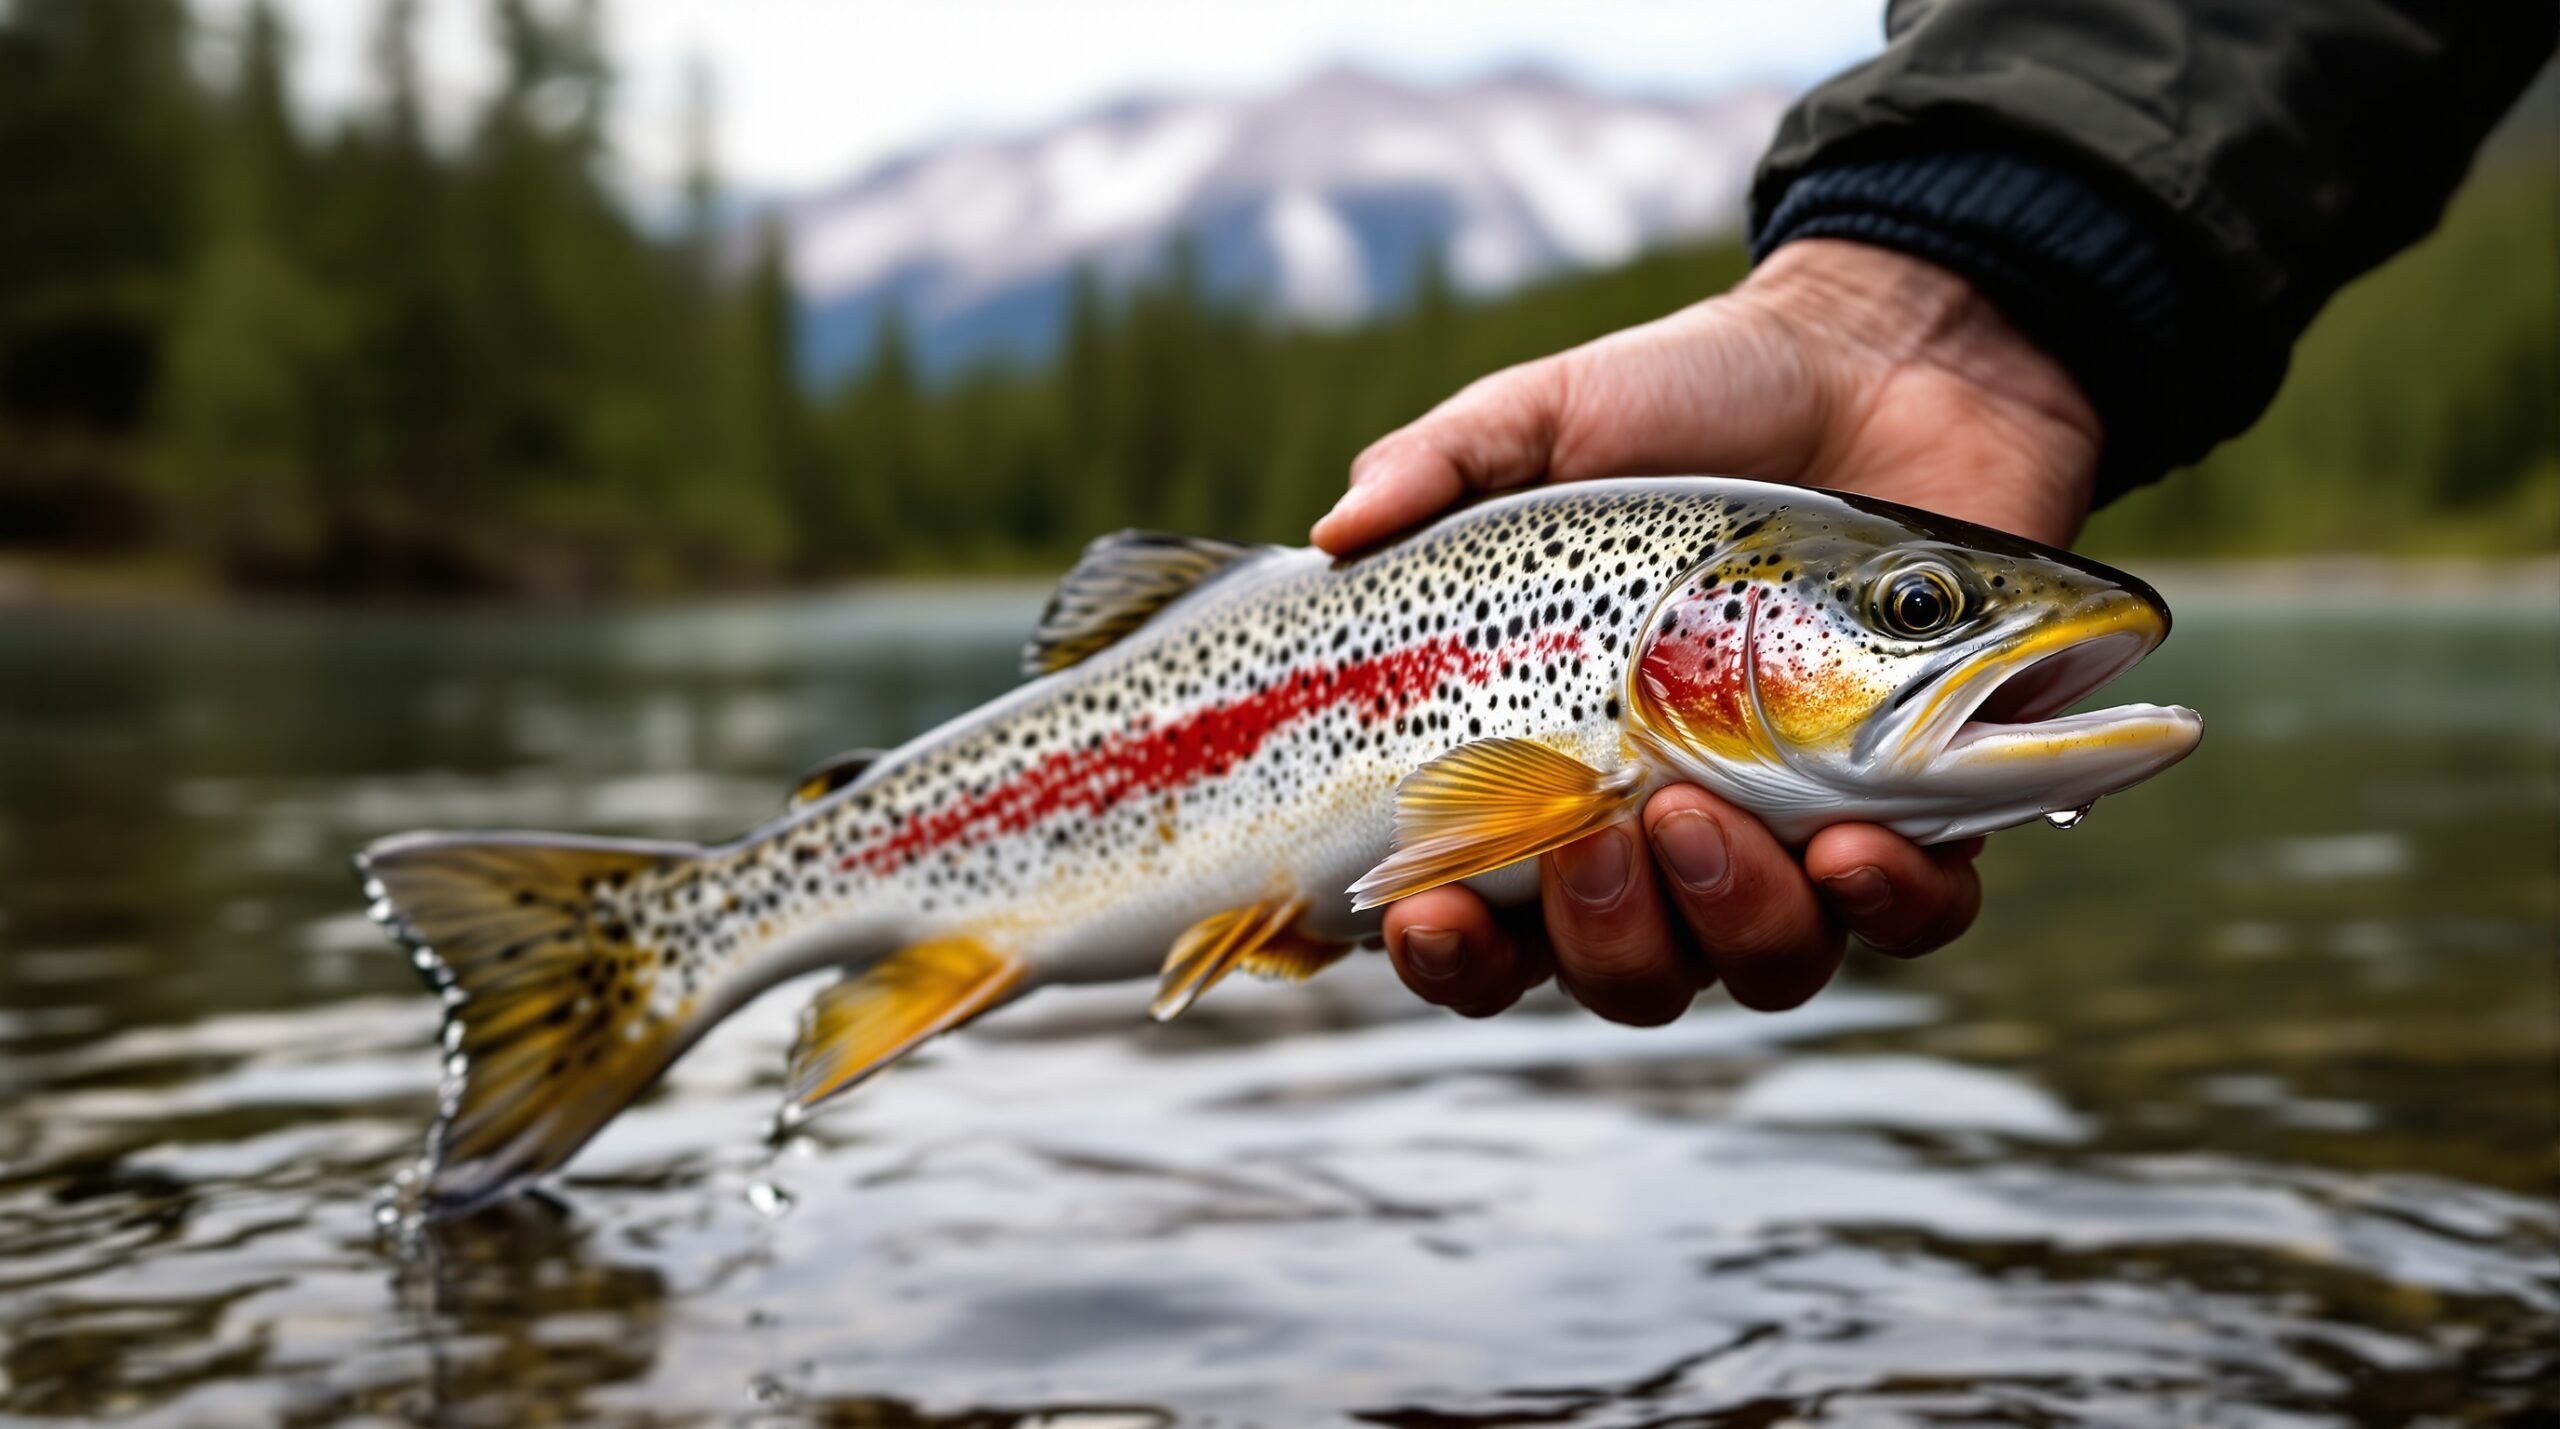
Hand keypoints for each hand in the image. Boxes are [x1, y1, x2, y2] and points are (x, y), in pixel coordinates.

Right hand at [1313, 239, 2100, 1022]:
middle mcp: (1678, 832)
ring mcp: (1802, 827)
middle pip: (1626, 972)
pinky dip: (1886, 905)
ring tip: (1706, 813)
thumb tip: (1336, 535)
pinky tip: (1854, 842)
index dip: (1450, 953)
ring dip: (1729, 922)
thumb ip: (1439, 468)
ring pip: (1762, 965)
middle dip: (1603, 936)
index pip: (1490, 920)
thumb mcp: (1546, 420)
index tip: (1422, 916)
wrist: (1875, 353)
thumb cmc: (1694, 398)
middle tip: (1598, 830)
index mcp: (1567, 770)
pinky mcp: (1926, 805)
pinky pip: (1916, 917)